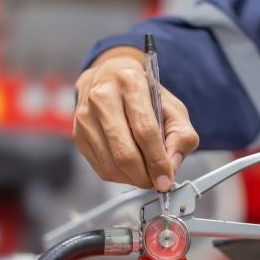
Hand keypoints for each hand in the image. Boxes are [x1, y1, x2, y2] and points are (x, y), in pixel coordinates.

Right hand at [73, 47, 198, 189]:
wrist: (110, 78)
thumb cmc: (143, 93)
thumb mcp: (173, 107)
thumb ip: (181, 136)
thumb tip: (171, 166)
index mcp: (130, 83)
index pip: (145, 131)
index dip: (157, 161)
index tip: (166, 179)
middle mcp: (103, 97)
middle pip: (124, 153)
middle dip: (145, 175)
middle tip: (156, 181)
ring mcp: (86, 116)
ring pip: (111, 164)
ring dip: (133, 178)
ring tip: (145, 174)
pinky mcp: (78, 134)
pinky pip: (100, 168)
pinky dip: (119, 176)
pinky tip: (130, 168)